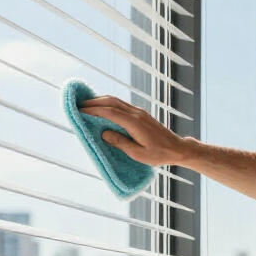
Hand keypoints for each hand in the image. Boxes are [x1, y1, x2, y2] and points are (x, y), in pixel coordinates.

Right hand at [79, 95, 201, 167]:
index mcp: (135, 123)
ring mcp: (139, 112)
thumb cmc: (159, 154)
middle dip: (94, 102)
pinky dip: (109, 104)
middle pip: (111, 102)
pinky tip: (102, 108)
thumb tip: (104, 133)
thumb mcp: (138, 154)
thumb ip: (121, 143)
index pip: (110, 112)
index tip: (80, 111)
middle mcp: (136, 114)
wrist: (177, 148)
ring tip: (87, 105)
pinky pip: (122, 105)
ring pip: (116, 101)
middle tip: (78, 105)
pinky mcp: (141, 114)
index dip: (94, 110)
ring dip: (101, 101)